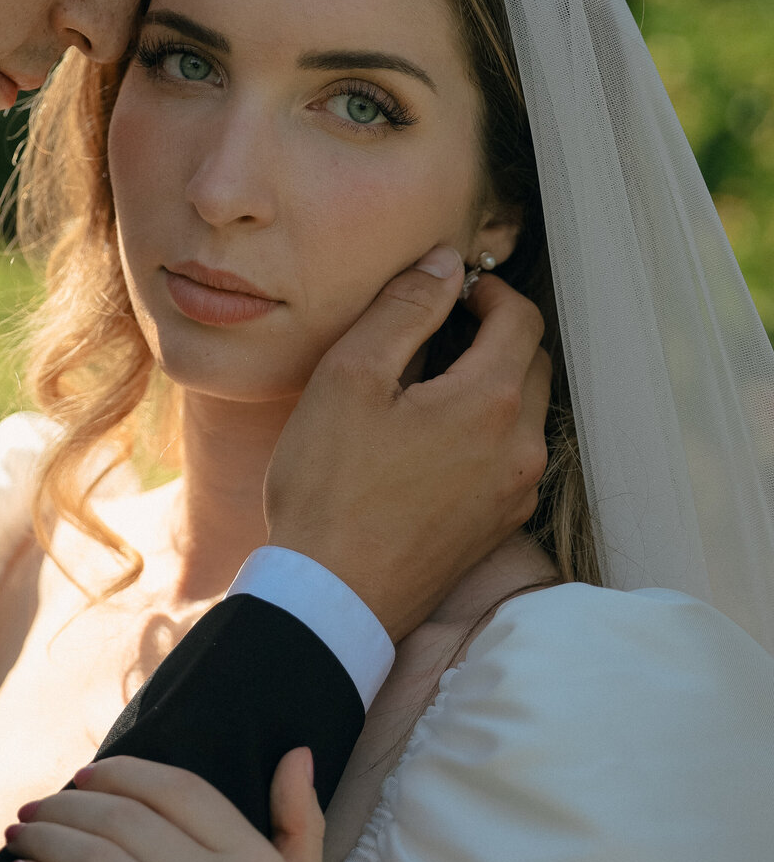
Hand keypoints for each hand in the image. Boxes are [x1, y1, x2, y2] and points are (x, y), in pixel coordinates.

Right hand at [265, 248, 549, 640]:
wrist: (332, 598)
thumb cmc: (330, 486)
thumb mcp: (351, 377)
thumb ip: (405, 309)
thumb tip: (445, 264)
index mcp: (492, 402)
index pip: (522, 318)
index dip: (488, 292)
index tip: (450, 290)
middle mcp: (521, 448)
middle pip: (531, 364)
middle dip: (494, 334)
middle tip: (437, 330)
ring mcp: (514, 493)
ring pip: (522, 413)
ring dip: (491, 383)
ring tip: (427, 384)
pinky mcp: (497, 526)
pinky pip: (509, 457)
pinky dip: (484, 431)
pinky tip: (429, 440)